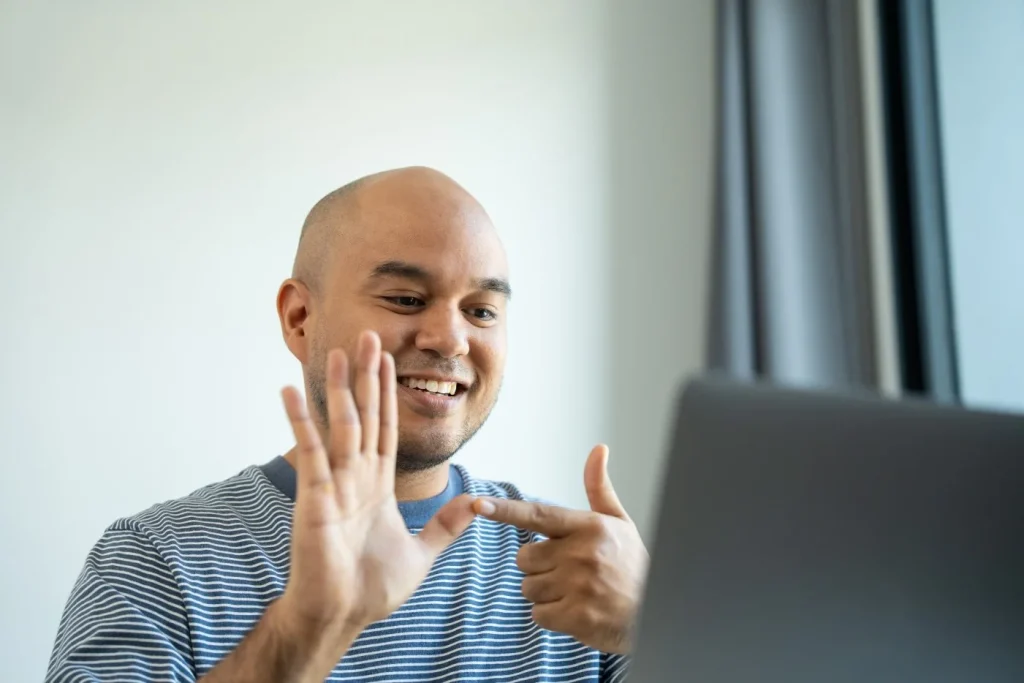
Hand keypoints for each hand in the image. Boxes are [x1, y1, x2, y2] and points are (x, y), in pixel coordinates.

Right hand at [279, 331, 475, 646]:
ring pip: (340, 426)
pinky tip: (291, 393)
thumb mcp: (422, 552)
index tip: (388, 361)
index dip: (388, 394)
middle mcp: (355, 477)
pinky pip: (309, 453)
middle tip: (367, 336)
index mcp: (377, 485)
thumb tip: (476, 504)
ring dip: (340, 388)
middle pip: (363, 416)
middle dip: (367, 377)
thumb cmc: (371, 588)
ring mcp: (334, 484)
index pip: (385, 428)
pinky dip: (300, 422)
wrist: (342, 616)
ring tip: (338, 351)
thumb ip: (446, 525)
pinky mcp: (314, 498)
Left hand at [473, 445, 647, 653]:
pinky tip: (575, 611)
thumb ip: (599, 488)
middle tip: (568, 571)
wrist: (656, 612)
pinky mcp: (577, 616)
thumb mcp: (620, 522)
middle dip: (538, 566)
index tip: (477, 505)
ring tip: (575, 592)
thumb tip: (598, 449)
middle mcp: (582, 553)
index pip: (538, 515)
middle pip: (525, 558)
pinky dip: (552, 616)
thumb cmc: (632, 565)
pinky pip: (538, 614)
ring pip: (529, 587)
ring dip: (544, 593)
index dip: (505, 511)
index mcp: (589, 526)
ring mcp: (579, 586)